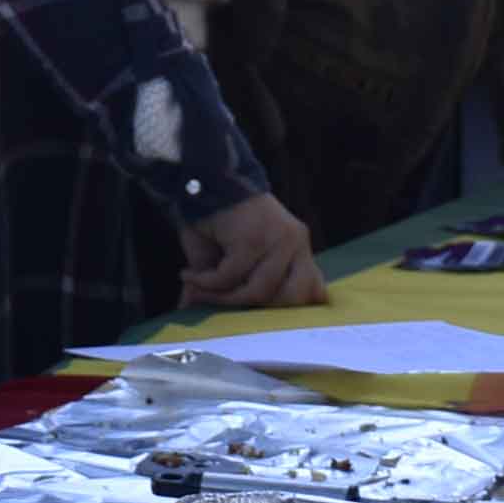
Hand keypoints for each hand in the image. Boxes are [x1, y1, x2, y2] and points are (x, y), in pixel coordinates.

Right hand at [177, 194, 330, 308]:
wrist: (202, 180)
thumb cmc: (218, 223)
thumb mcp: (231, 261)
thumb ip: (229, 289)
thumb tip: (201, 317)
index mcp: (297, 248)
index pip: (314, 288)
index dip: (298, 309)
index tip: (271, 321)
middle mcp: (295, 242)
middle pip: (292, 298)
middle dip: (256, 310)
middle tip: (224, 304)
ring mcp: (278, 239)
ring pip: (259, 291)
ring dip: (223, 297)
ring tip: (198, 290)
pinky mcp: (255, 237)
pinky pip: (232, 276)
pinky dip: (206, 281)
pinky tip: (189, 275)